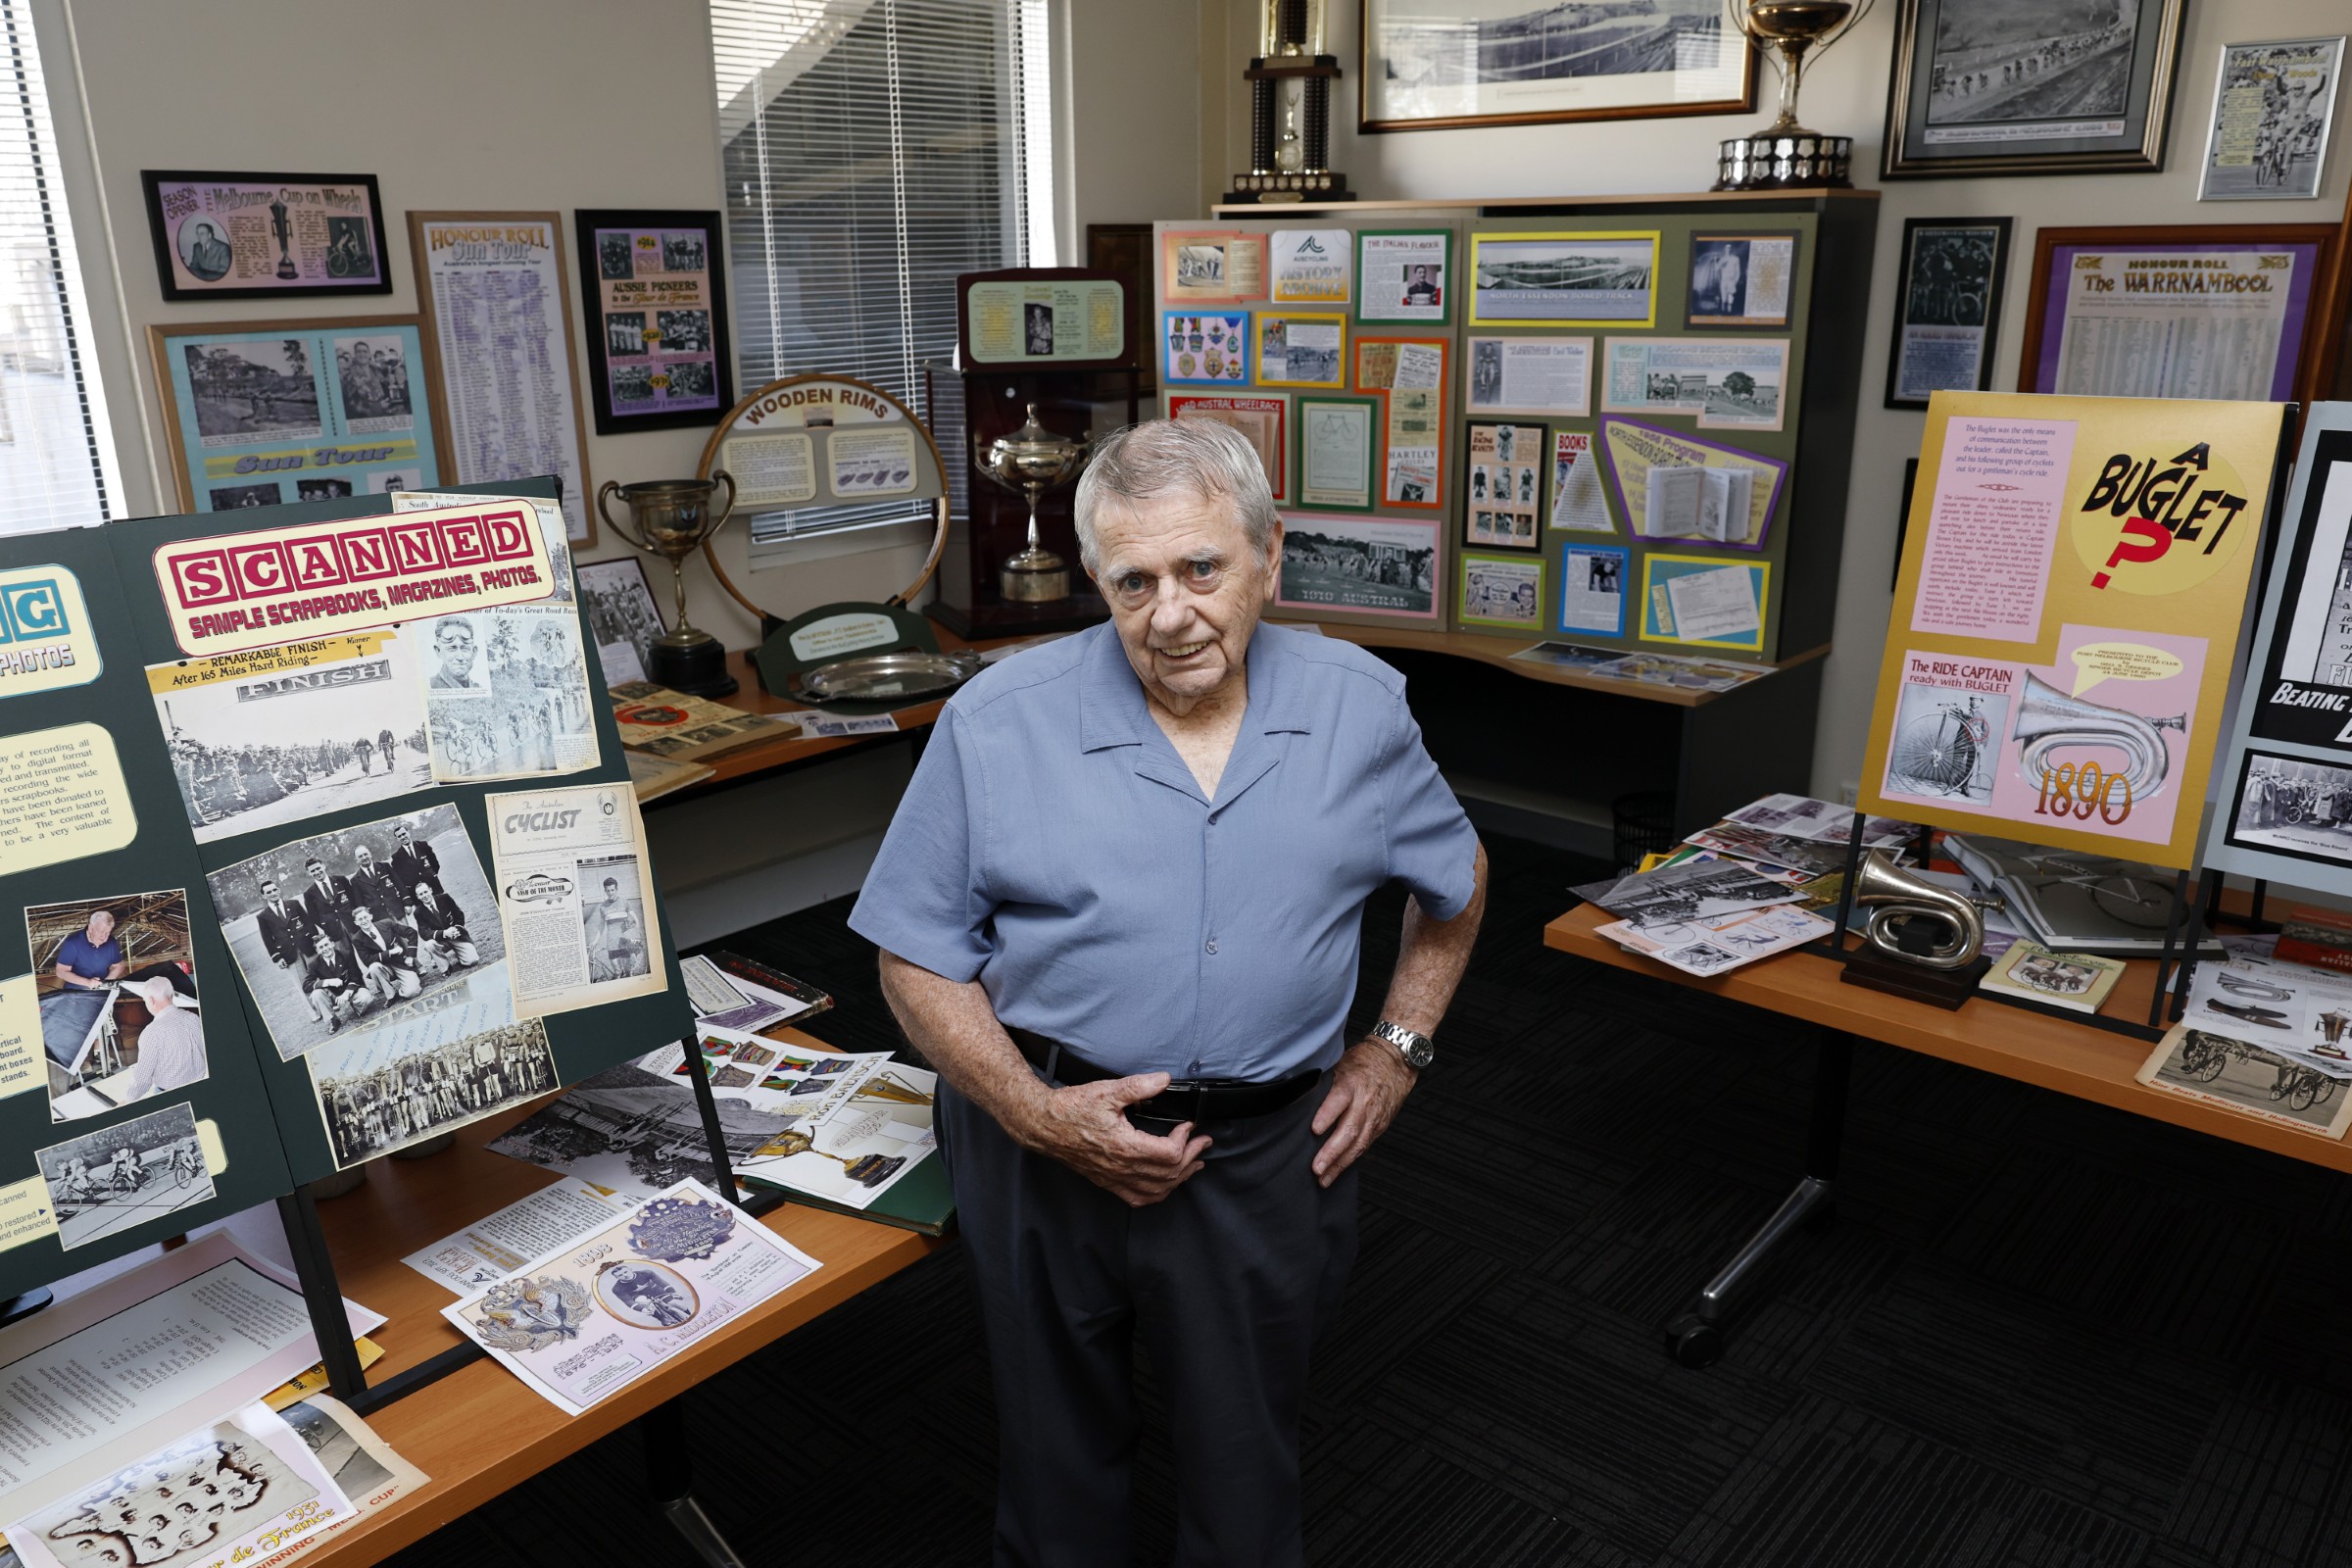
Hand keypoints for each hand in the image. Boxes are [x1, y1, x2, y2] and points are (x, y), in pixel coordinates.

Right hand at [1013, 1072, 1209, 1206]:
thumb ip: (1139, 1086)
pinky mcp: (1107, 1182)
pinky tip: (1165, 1184)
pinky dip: (1158, 1194)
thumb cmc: (1071, 1109)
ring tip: (1194, 1165)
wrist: (1043, 1125)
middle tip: (1202, 1142)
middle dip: (1192, 1158)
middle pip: (1169, 1174)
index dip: (1186, 1139)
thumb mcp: (1106, 1091)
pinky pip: (1138, 1199)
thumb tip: (1164, 1080)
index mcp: (1125, 1146)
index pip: (1169, 1153)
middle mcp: (1121, 1168)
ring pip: (1157, 1190)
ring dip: (1180, 1178)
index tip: (1189, 1124)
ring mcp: (1114, 1178)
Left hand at [1311, 1039, 1416, 1187]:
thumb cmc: (1363, 1063)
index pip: (1338, 1100)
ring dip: (1339, 1164)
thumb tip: (1293, 1096)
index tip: (1314, 1130)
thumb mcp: (1340, 1064)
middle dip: (1331, 1152)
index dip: (1327, 1115)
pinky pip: (1363, 1147)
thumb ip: (1323, 1083)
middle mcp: (1364, 1103)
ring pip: (1357, 1145)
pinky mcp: (1379, 1127)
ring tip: (1323, 1179)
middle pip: (1349, 1130)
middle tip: (1316, 1168)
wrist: (1395, 1064)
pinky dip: (1349, 1161)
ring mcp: (1374, 1118)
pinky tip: (1336, 1172)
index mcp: (1352, 1083)